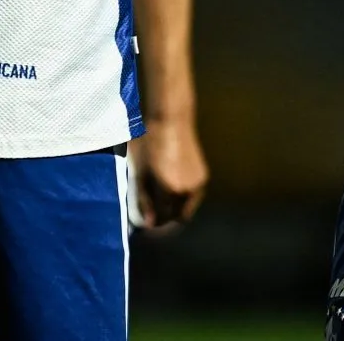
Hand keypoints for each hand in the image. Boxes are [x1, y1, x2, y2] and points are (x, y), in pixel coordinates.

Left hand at [129, 117, 208, 232]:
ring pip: (187, 208)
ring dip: (176, 209)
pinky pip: (193, 195)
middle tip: (154, 215)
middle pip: (177, 217)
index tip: (146, 224)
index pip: (162, 219)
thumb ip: (144, 200)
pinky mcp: (203, 176)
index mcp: (168, 190)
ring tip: (162, 201)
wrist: (171, 120)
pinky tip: (172, 187)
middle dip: (166, 219)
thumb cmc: (149, 144)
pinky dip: (183, 197)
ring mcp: (197, 184)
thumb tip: (149, 223)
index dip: (154, 224)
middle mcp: (186, 191)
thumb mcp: (140, 173)